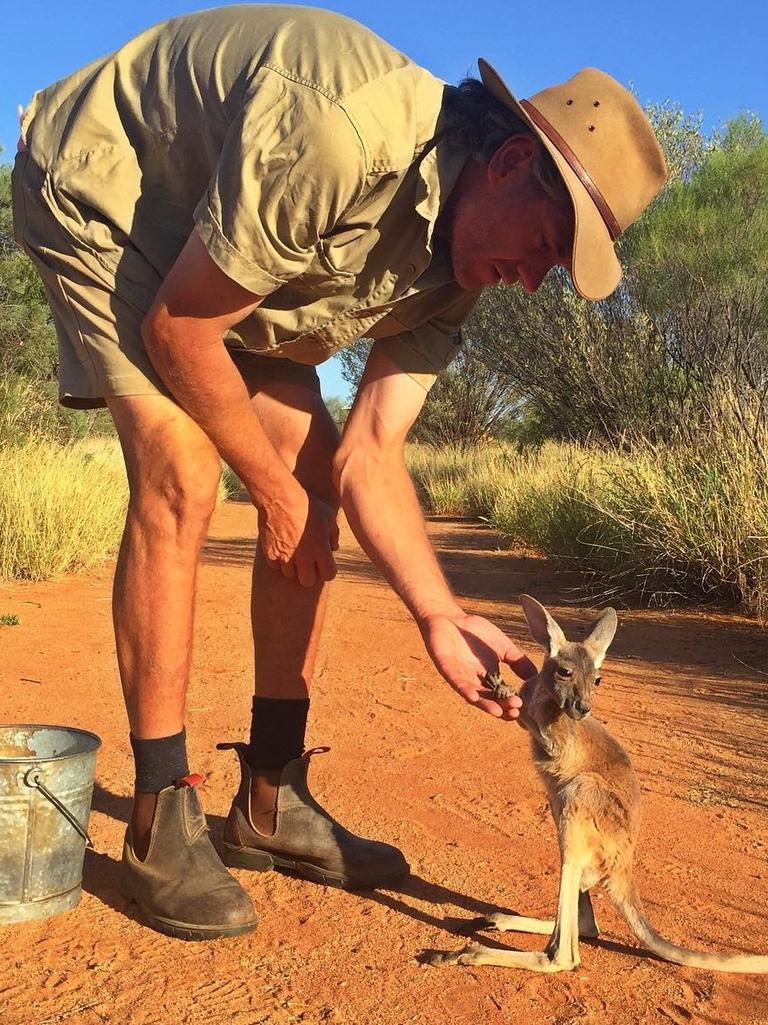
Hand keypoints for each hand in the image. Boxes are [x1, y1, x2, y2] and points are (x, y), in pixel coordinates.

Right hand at [258, 486, 338, 586]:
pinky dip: (278, 560)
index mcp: (321, 549)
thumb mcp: (327, 515)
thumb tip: (334, 547)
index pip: (329, 574)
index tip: (324, 562)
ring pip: (290, 575)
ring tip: (292, 551)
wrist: (279, 497)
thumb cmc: (306, 504)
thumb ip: (333, 534)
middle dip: (309, 574)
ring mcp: (285, 557)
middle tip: (307, 562)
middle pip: (308, 581)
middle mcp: (304, 557)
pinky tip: (281, 547)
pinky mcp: (270, 554)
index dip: (327, 569)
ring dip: (292, 567)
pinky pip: (275, 566)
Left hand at [419, 612, 536, 718]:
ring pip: (473, 695)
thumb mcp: (504, 647)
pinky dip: (464, 690)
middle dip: (501, 707)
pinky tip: (474, 697)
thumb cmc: (476, 632)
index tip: (522, 708)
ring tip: (497, 712)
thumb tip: (537, 676)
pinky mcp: (446, 667)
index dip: (509, 704)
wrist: (451, 618)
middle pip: (488, 699)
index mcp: (488, 677)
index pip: (500, 695)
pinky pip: (455, 681)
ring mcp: (460, 675)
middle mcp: (475, 680)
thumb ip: (518, 661)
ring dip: (485, 704)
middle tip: (514, 711)